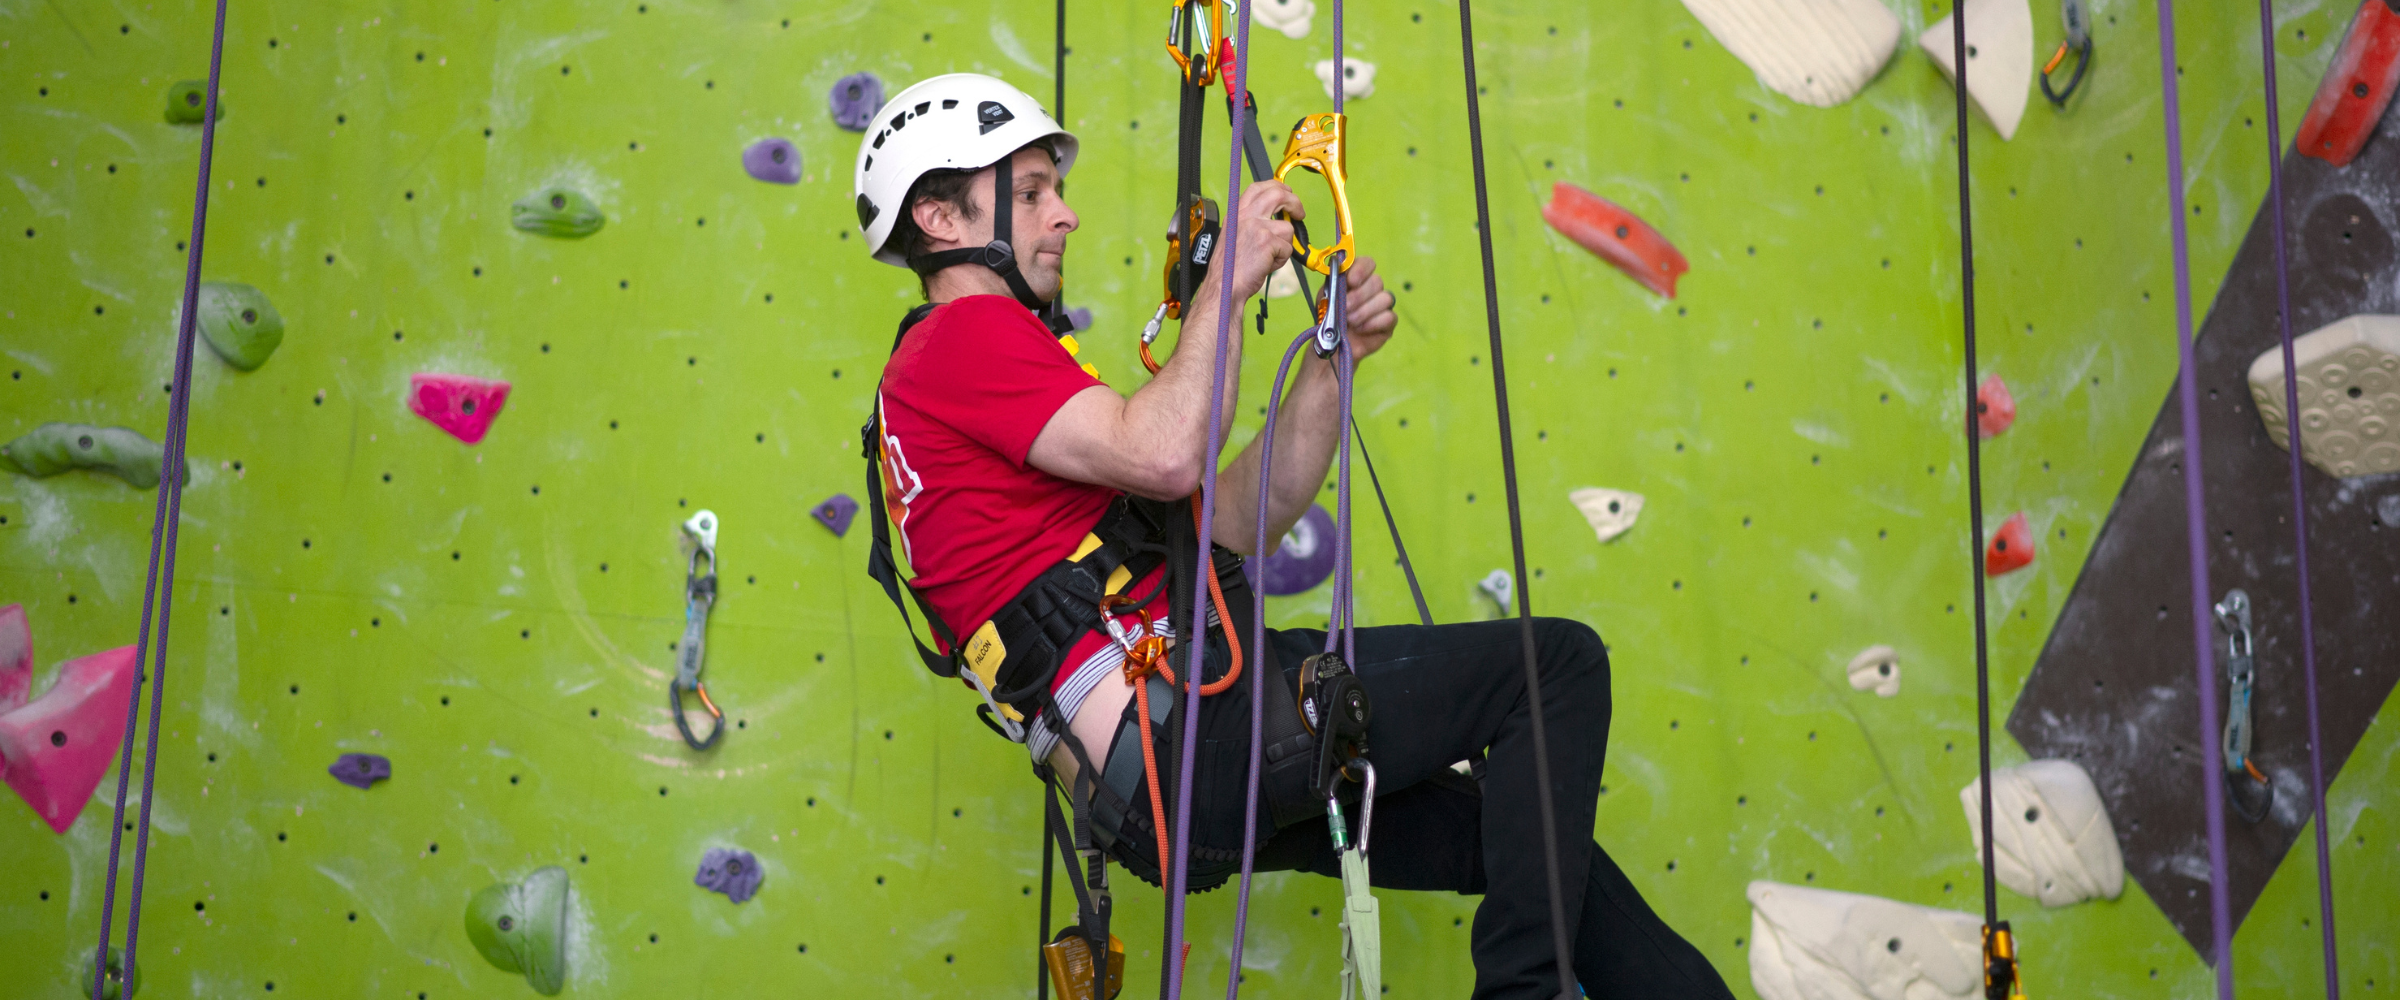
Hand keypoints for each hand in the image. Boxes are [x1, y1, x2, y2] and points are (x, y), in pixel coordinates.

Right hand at [1215, 180, 1301, 303]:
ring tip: (1269, 256)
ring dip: (1284, 245)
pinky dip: (1280, 260)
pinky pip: (1287, 248)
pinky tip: (1266, 265)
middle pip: (1278, 194)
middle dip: (1295, 202)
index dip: (1276, 187)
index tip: (1286, 193)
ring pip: (1288, 228)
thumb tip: (1272, 216)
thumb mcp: (1233, 234)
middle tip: (1299, 213)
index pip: (1259, 188)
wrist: (1223, 285)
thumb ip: (1250, 222)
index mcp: (1237, 213)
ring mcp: (1257, 227)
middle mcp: (1246, 216)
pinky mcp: (1267, 241)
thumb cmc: (1228, 267)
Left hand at [1335, 255, 1396, 361]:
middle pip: (1377, 281)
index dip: (1361, 269)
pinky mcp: (1388, 323)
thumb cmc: (1329, 317)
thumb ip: (1333, 282)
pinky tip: (1361, 329)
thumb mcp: (1325, 298)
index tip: (1351, 281)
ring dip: (1365, 311)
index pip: (1368, 263)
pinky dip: (1373, 323)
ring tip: (1350, 322)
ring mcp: (1382, 305)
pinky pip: (1390, 317)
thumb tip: (1339, 269)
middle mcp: (1372, 288)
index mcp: (1357, 277)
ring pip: (1386, 298)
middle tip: (1345, 309)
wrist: (1331, 344)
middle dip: (1359, 296)